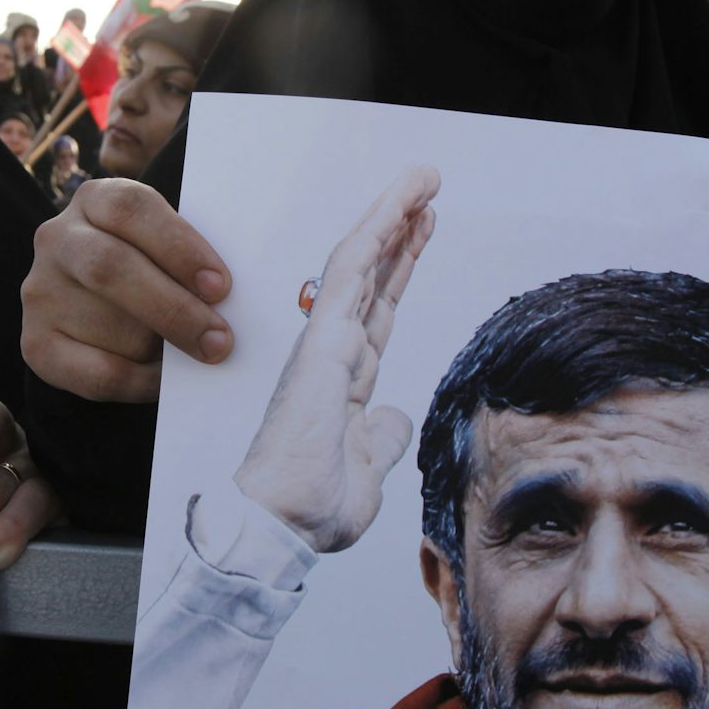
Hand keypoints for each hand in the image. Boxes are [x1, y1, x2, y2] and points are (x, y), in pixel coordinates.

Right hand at [20, 178, 232, 402]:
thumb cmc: (151, 269)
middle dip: (173, 309)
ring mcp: (41, 291)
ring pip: (110, 327)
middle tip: (218, 340)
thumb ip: (186, 263)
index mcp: (95, 200)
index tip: (220, 287)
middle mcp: (57, 238)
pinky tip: (162, 378)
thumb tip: (221, 307)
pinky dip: (140, 382)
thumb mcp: (163, 248)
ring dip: (159, 348)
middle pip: (111, 267)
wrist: (101, 308)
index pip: (131, 209)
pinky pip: (97, 374)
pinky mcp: (35, 344)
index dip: (178, 247)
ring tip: (187, 353)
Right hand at [233, 167, 439, 553]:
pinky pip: (350, 275)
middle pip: (373, 279)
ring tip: (421, 180)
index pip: (378, 312)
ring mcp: (325, 344)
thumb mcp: (369, 471)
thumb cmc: (309, 510)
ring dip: (393, 217)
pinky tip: (398, 206)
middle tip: (427, 190)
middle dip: (401, 232)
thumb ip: (383, 439)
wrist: (280, 529)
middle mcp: (333, 355)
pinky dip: (376, 235)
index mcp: (344, 383)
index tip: (423, 232)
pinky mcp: (322, 341)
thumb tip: (395, 417)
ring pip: (361, 264)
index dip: (401, 269)